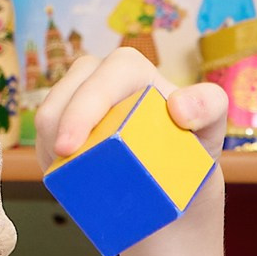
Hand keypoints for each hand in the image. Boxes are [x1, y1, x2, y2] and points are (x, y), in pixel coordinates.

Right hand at [36, 45, 228, 171]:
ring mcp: (77, 104)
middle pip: (65, 94)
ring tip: (69, 175)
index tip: (74, 145)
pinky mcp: (64, 129)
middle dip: (58, 127)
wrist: (173, 185)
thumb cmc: (192, 149)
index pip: (104, 75)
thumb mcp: (213, 128)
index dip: (84, 106)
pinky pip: (43, 141)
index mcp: (130, 70)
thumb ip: (210, 106)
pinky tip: (64, 178)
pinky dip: (49, 160)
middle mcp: (98, 79)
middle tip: (63, 165)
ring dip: (50, 145)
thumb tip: (178, 108)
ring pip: (47, 117)